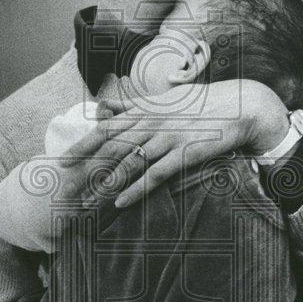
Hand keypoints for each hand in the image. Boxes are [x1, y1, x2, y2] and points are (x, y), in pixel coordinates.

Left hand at [59, 80, 289, 207]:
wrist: (240, 106)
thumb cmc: (201, 103)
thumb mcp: (164, 99)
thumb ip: (134, 105)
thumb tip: (107, 107)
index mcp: (145, 110)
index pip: (105, 128)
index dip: (82, 145)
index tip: (62, 160)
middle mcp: (152, 122)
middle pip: (110, 148)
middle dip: (86, 170)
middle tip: (66, 189)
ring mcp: (168, 137)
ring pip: (129, 163)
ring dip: (106, 185)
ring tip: (88, 203)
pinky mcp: (184, 153)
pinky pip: (155, 174)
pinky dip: (136, 189)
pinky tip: (121, 203)